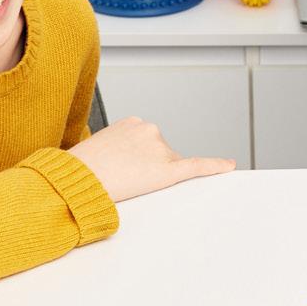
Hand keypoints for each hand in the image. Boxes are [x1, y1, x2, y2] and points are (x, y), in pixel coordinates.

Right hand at [67, 117, 234, 202]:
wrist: (76, 180)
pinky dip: (215, 165)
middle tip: (122, 178)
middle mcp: (150, 130)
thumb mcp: (96, 147)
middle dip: (147, 167)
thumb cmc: (80, 169)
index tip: (127, 167)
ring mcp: (160, 148)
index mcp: (132, 122)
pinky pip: (197, 166)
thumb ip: (116, 148)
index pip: (146, 143)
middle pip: (160, 153)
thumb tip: (119, 162)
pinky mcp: (168, 170)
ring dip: (153, 177)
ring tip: (126, 183)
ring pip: (168, 166)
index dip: (137, 159)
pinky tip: (229, 166)